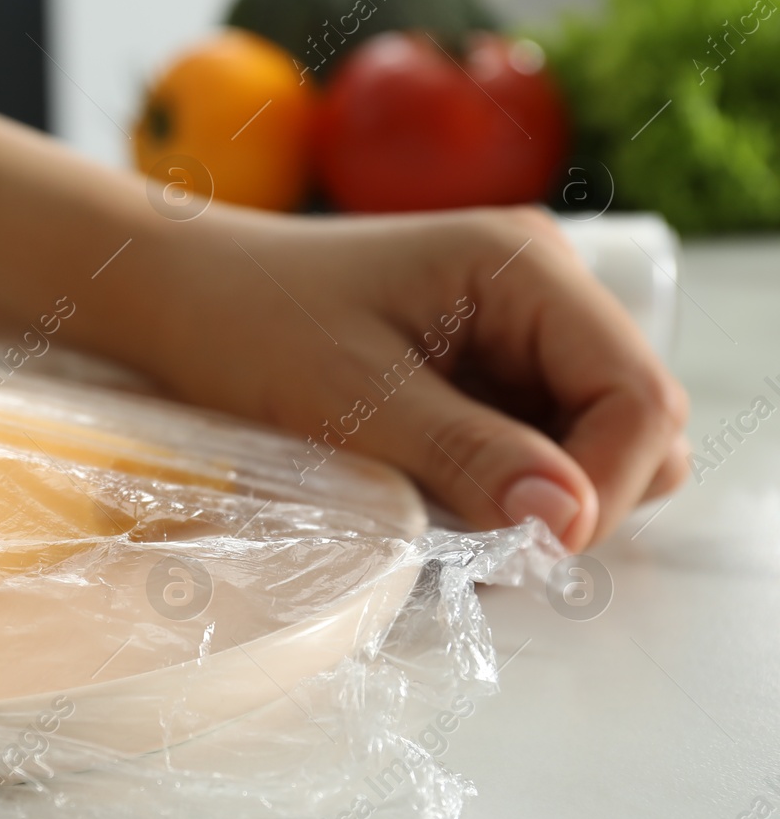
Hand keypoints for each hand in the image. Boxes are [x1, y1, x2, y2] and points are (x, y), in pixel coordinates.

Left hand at [136, 206, 688, 548]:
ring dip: (533, 500)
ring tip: (438, 513)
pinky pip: (532, 447)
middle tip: (480, 539)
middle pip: (634, 424)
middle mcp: (540, 292)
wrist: (180, 294)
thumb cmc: (247, 324)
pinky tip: (429, 495)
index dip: (605, 483)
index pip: (638, 392)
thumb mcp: (350, 398)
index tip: (533, 549)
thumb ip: (467, 455)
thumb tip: (571, 521)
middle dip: (576, 496)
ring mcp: (516, 331)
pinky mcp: (484, 370)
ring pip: (588, 446)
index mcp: (524, 268)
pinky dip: (498, 488)